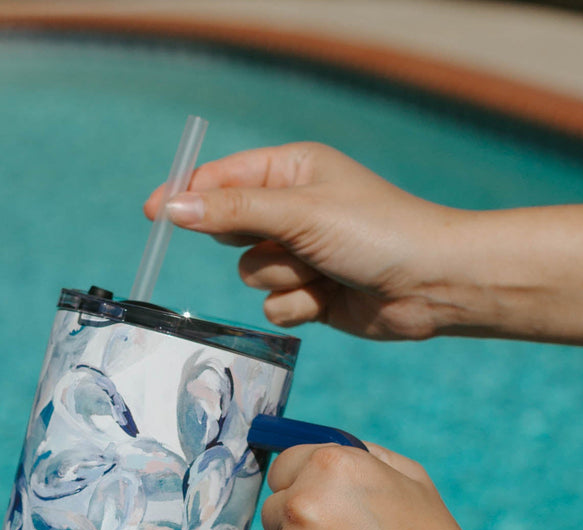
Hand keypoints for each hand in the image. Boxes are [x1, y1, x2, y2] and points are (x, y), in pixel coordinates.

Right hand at [144, 142, 463, 340]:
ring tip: (323, 271)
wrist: (429, 283)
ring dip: (284, 278)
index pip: (222, 178)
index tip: (153, 212)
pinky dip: (298, 305)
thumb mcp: (299, 212)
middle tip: (285, 241)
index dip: (187, 194)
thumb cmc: (375, 231)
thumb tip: (173, 206)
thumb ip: (233, 209)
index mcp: (291, 171)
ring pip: (250, 274)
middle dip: (253, 241)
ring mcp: (300, 254)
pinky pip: (273, 305)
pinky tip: (330, 298)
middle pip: (231, 229)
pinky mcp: (309, 293)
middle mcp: (293, 210)